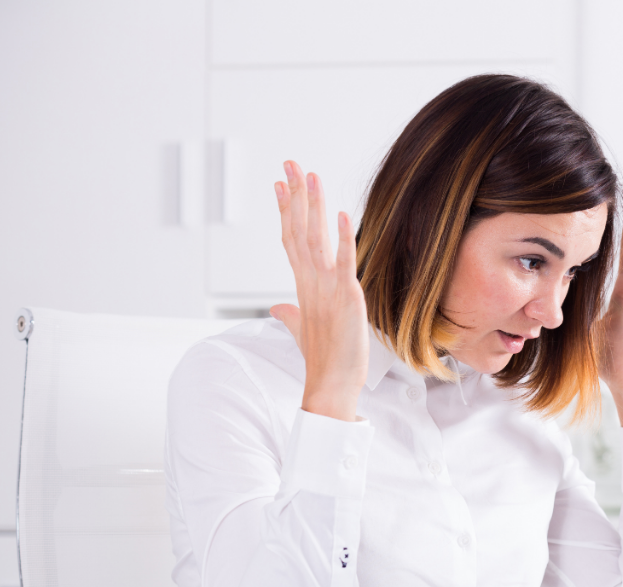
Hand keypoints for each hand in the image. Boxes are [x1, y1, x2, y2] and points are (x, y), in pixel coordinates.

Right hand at [269, 161, 368, 421]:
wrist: (332, 386)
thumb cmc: (324, 359)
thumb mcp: (303, 330)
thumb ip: (290, 314)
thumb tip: (277, 308)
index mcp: (304, 286)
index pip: (291, 239)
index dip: (286, 211)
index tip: (280, 184)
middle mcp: (310, 282)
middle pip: (298, 230)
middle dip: (295, 196)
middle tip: (290, 164)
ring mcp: (326, 288)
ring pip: (315, 239)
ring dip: (313, 206)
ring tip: (311, 176)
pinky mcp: (346, 298)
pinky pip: (344, 262)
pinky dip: (343, 238)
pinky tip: (342, 214)